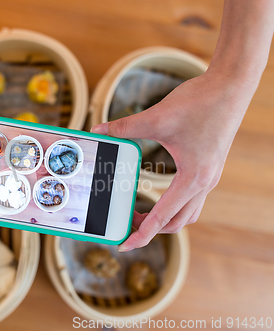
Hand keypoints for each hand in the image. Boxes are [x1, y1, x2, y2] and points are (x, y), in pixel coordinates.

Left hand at [92, 71, 253, 250]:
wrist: (231, 86)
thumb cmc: (200, 102)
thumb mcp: (156, 117)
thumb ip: (125, 127)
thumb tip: (99, 130)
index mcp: (194, 178)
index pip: (163, 217)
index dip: (141, 234)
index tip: (124, 244)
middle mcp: (205, 182)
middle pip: (177, 222)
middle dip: (152, 228)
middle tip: (127, 223)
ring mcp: (209, 176)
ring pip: (187, 212)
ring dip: (165, 218)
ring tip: (141, 212)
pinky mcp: (209, 167)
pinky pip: (192, 198)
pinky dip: (174, 204)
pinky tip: (160, 194)